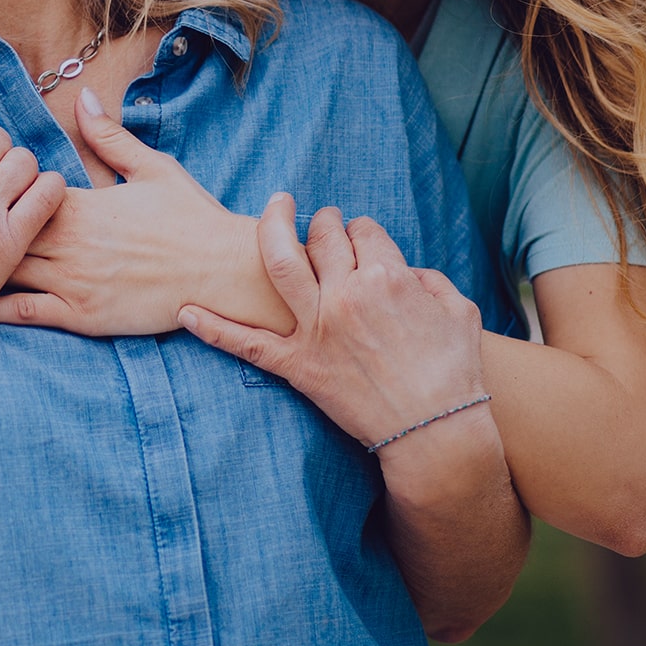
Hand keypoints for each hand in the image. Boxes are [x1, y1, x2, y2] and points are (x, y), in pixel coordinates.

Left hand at [0, 89, 293, 335]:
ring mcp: (74, 280)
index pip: (18, 190)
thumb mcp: (153, 167)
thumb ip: (109, 136)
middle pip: (1, 228)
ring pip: (6, 268)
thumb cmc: (191, 217)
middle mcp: (71, 240)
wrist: (222, 271)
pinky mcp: (82, 315)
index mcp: (82, 202)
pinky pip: (25, 312)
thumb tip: (83, 97)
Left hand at [178, 195, 488, 455]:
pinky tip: (185, 311)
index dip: (361, 231)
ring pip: (280, 262)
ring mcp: (317, 329)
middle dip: (321, 221)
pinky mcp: (298, 366)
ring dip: (271, 228)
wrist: (435, 433)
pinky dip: (213, 328)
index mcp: (389, 277)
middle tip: (319, 221)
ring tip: (272, 212)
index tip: (360, 238)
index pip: (364, 230)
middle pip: (321, 235)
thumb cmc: (455, 373)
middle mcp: (347, 295)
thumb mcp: (460, 312)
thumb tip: (407, 270)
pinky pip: (247, 344)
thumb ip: (432, 280)